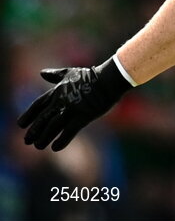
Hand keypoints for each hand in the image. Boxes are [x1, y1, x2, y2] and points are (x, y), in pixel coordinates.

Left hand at [17, 57, 132, 150]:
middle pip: (42, 119)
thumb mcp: (71, 73)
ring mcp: (72, 109)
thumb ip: (55, 75)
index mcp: (57, 91)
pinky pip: (69, 132)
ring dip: (44, 138)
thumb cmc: (92, 76)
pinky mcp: (83, 116)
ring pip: (53, 127)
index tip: (20, 125)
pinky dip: (61, 140)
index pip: (38, 105)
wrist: (109, 79)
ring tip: (38, 146)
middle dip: (34, 130)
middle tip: (27, 141)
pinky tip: (55, 147)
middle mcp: (61, 101)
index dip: (28, 115)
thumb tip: (41, 73)